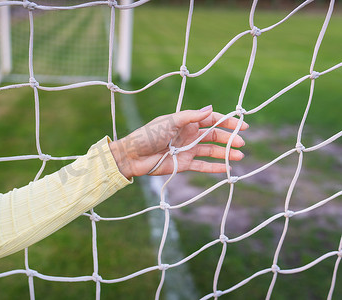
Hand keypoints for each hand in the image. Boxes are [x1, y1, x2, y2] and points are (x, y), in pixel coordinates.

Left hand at [109, 105, 248, 178]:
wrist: (133, 156)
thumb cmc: (149, 135)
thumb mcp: (170, 121)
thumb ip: (191, 116)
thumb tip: (210, 108)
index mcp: (186, 122)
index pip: (211, 119)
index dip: (227, 121)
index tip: (242, 125)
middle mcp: (189, 135)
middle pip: (214, 135)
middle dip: (229, 138)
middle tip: (241, 143)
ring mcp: (187, 150)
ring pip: (211, 150)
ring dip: (225, 153)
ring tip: (239, 156)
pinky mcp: (184, 164)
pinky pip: (203, 165)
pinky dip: (215, 167)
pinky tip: (227, 168)